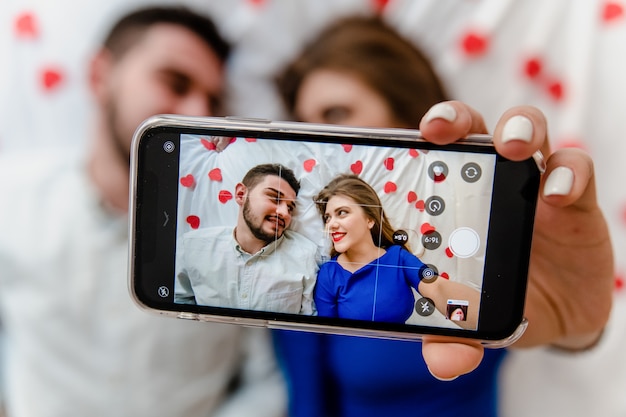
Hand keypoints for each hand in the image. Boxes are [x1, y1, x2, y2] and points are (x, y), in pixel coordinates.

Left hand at [417, 102, 613, 379]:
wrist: (558, 312)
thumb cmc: (501, 300)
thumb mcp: (473, 319)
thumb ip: (454, 335)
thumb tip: (443, 361)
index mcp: (455, 202)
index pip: (432, 157)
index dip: (412, 143)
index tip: (400, 139)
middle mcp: (491, 183)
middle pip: (473, 128)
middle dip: (456, 117)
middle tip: (439, 128)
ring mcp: (534, 185)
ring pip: (527, 132)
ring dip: (517, 130)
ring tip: (511, 147)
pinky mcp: (576, 200)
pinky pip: (575, 170)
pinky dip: (568, 173)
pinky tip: (557, 193)